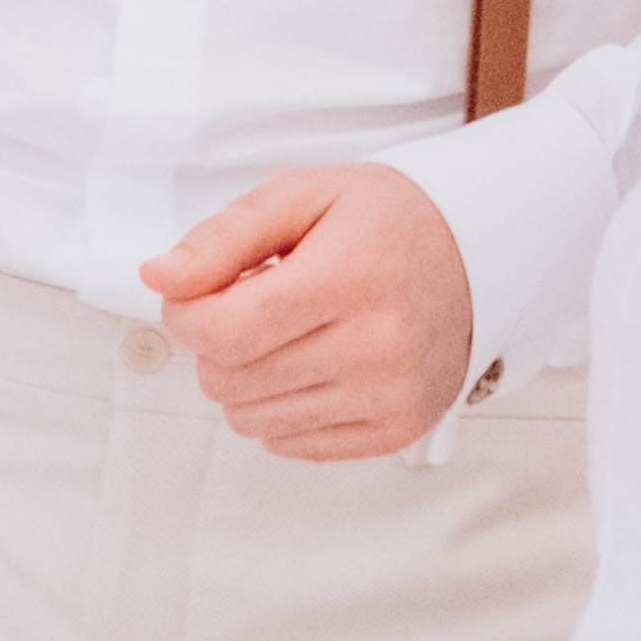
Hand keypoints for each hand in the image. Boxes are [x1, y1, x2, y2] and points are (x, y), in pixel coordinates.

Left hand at [149, 163, 476, 460]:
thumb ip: (223, 237)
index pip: (222, 332)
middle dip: (219, 343)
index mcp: (351, 277)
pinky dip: (283, 407)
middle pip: (229, 380)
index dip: (186, 314)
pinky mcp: (396, 430)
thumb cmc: (387, 222)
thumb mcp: (303, 196)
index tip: (198, 291)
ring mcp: (392, 396)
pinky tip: (314, 362)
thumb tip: (159, 278)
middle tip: (257, 303)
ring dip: (248, 379)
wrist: (480, 253)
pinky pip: (290, 444)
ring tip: (291, 332)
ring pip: (251, 420)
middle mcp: (379, 346)